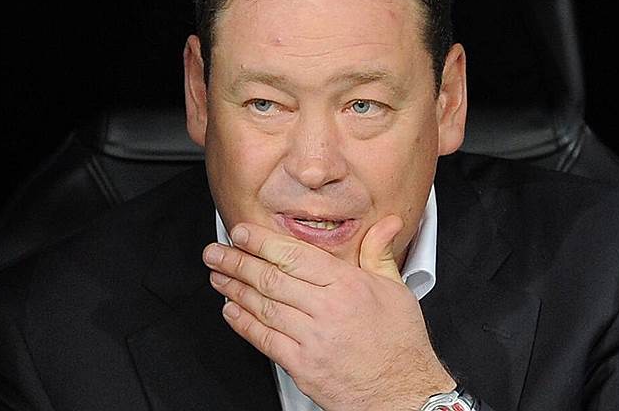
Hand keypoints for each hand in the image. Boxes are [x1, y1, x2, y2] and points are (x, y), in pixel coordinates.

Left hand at [202, 215, 454, 410]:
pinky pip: (265, 340)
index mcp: (348, 286)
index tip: (242, 232)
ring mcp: (312, 339)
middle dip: (237, 262)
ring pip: (264, 307)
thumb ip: (379, 254)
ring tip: (218, 276)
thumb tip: (385, 224)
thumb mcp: (397, 291)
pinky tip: (231, 310)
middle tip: (216, 252)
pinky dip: (244, 323)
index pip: (295, 256)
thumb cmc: (399, 345)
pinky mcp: (302, 366)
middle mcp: (327, 310)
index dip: (262, 242)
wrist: (402, 394)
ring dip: (235, 289)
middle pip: (272, 279)